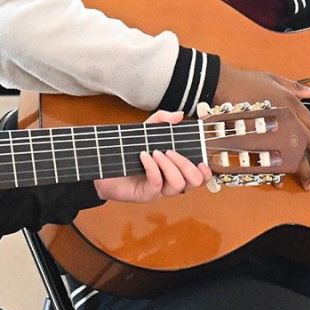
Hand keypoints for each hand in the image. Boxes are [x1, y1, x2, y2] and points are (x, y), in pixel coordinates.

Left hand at [95, 111, 214, 202]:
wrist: (104, 164)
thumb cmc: (128, 151)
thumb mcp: (146, 131)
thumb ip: (162, 120)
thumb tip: (179, 115)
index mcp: (177, 169)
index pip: (201, 177)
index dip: (206, 172)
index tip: (201, 160)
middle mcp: (171, 182)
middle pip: (194, 181)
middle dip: (186, 164)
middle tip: (170, 151)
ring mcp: (160, 190)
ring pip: (178, 184)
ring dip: (169, 166)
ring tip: (155, 152)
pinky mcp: (146, 195)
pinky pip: (157, 184)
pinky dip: (152, 167)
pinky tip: (144, 156)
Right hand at [215, 65, 309, 188]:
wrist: (220, 86)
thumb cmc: (247, 81)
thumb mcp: (275, 79)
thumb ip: (297, 88)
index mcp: (293, 105)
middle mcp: (288, 120)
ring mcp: (274, 133)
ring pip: (297, 159)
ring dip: (305, 174)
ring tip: (308, 184)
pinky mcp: (258, 143)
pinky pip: (274, 163)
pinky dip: (280, 175)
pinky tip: (282, 182)